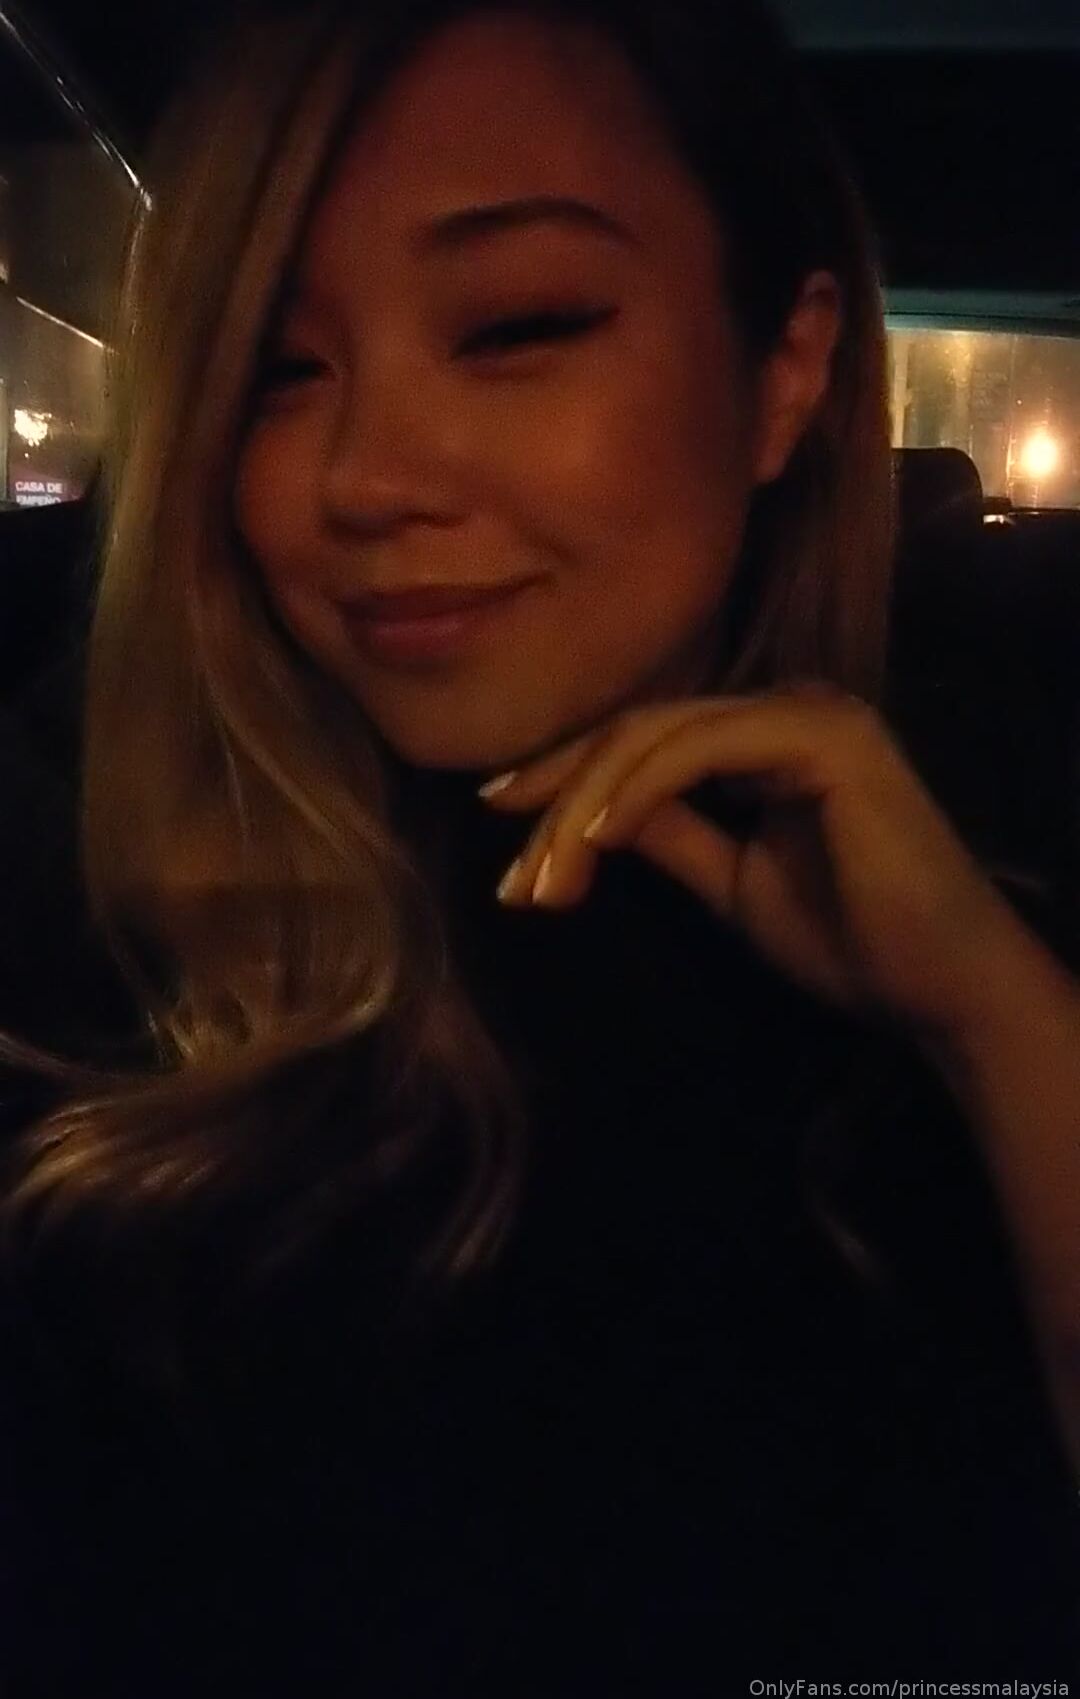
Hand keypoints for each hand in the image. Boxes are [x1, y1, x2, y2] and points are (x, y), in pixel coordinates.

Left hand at [478, 681, 1028, 1035]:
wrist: (938, 988)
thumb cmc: (848, 943)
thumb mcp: (730, 884)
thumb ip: (669, 836)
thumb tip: (587, 816)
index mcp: (765, 737)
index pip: (642, 742)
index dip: (563, 780)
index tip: (500, 829)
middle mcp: (784, 706)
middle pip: (636, 732)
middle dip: (557, 801)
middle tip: (511, 880)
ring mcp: (805, 711)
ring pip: (655, 737)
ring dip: (582, 808)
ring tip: (541, 882)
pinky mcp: (818, 734)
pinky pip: (697, 750)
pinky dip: (634, 793)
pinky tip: (594, 842)